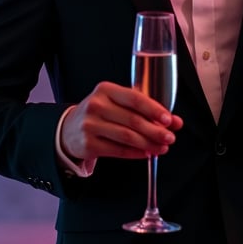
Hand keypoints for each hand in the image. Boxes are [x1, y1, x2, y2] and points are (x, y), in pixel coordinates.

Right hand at [60, 81, 183, 160]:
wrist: (69, 130)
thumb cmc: (101, 113)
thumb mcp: (117, 103)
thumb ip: (144, 109)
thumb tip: (174, 121)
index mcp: (106, 89)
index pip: (135, 99)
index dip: (154, 110)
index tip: (169, 120)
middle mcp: (96, 105)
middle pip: (133, 120)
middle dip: (155, 130)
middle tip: (170, 137)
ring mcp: (90, 125)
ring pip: (127, 137)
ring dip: (148, 144)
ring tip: (162, 147)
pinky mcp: (88, 144)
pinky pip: (118, 150)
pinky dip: (136, 153)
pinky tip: (147, 153)